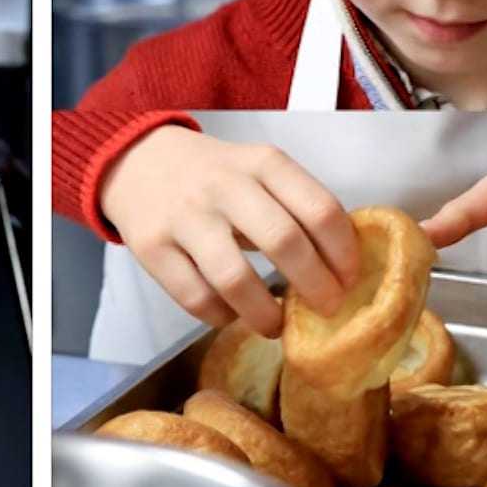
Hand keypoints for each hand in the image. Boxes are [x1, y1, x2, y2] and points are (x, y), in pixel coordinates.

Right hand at [98, 126, 358, 336]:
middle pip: (284, 242)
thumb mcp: (259, 170)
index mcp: (263, 163)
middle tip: (326, 309)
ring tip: (277, 325)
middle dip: (315, 287)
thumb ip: (295, 206)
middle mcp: (225, 185)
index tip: (350, 281)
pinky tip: (231, 313)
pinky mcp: (151, 247)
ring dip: (266, 313)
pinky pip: (195, 297)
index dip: (344, 254)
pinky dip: (222, 316)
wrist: (137, 161)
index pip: (320, 209)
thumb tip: (339, 269)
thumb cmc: (214, 176)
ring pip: (235, 278)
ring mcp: (185, 216)